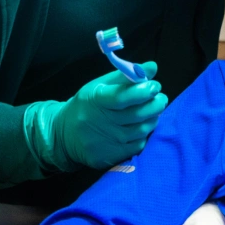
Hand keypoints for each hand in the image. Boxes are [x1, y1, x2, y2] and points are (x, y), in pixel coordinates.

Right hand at [29, 64, 167, 171]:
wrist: (64, 135)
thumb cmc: (88, 105)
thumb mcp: (100, 85)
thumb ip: (127, 76)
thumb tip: (153, 67)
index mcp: (96, 100)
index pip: (122, 97)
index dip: (143, 91)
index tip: (155, 86)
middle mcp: (99, 122)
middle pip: (136, 115)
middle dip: (156, 104)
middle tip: (160, 98)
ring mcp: (105, 142)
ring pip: (141, 130)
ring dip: (152, 119)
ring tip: (152, 111)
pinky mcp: (109, 157)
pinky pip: (137, 145)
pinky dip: (144, 135)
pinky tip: (140, 127)